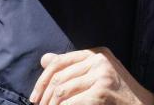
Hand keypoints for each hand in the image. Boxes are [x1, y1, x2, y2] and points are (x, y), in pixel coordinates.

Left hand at [29, 47, 153, 104]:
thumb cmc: (118, 94)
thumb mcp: (97, 74)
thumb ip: (73, 67)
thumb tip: (44, 59)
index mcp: (97, 53)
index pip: (60, 61)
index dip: (42, 79)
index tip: (35, 96)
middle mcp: (99, 60)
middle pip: (58, 76)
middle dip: (44, 96)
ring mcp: (101, 76)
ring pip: (61, 90)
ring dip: (51, 104)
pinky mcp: (101, 92)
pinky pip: (70, 102)